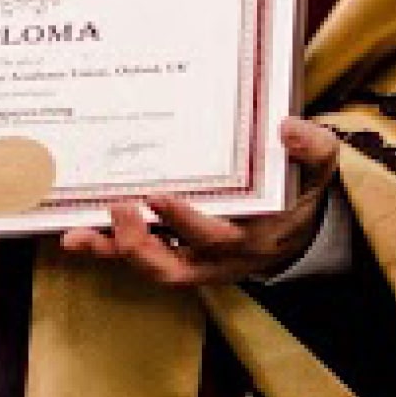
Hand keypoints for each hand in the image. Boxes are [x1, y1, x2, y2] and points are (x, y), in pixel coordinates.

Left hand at [60, 117, 338, 287]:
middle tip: (115, 207)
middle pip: (175, 266)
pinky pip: (144, 258)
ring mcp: (198, 262)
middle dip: (140, 243)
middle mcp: (220, 256)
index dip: (185, 221)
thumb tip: (288, 128)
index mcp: (253, 235)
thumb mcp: (318, 166)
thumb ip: (311, 146)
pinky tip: (78, 234)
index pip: (216, 236)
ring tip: (76, 236)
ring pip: (152, 268)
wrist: (302, 227)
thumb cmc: (300, 189)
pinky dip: (110, 250)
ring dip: (114, 253)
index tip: (158, 197)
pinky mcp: (179, 255)